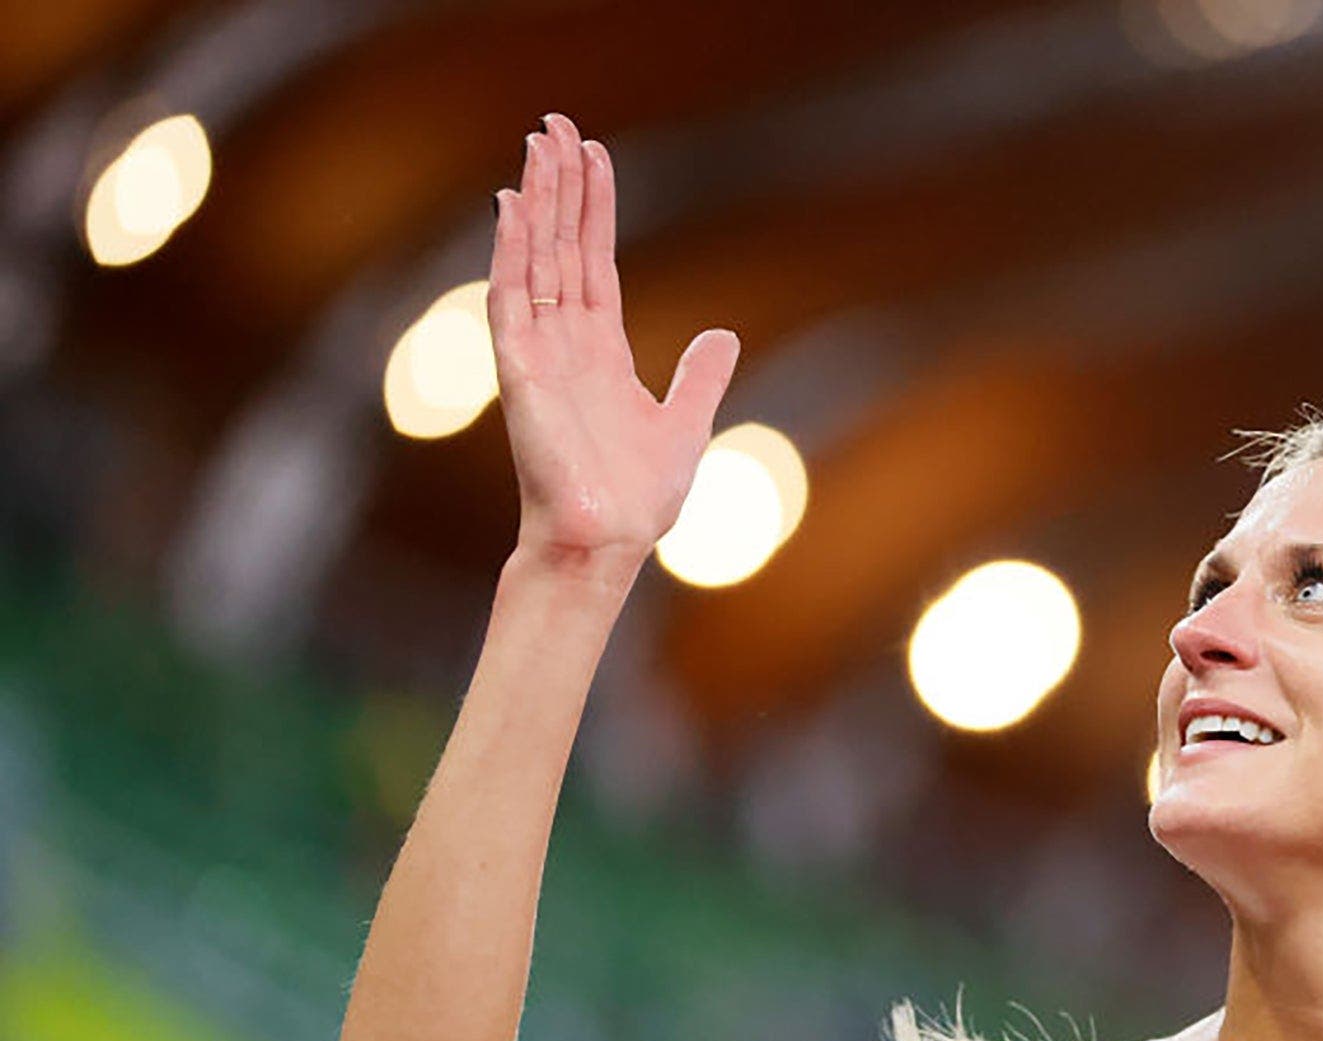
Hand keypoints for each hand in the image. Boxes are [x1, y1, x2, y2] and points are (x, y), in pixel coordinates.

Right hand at [488, 112, 738, 574]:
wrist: (607, 544)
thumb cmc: (638, 498)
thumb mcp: (685, 424)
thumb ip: (699, 377)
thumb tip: (723, 334)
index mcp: (601, 350)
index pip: (593, 260)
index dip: (593, 207)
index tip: (594, 156)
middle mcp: (565, 342)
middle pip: (560, 245)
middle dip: (560, 185)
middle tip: (557, 124)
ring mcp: (539, 354)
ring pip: (534, 258)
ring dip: (537, 201)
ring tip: (539, 145)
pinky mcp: (520, 373)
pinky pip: (510, 300)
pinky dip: (510, 253)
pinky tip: (513, 207)